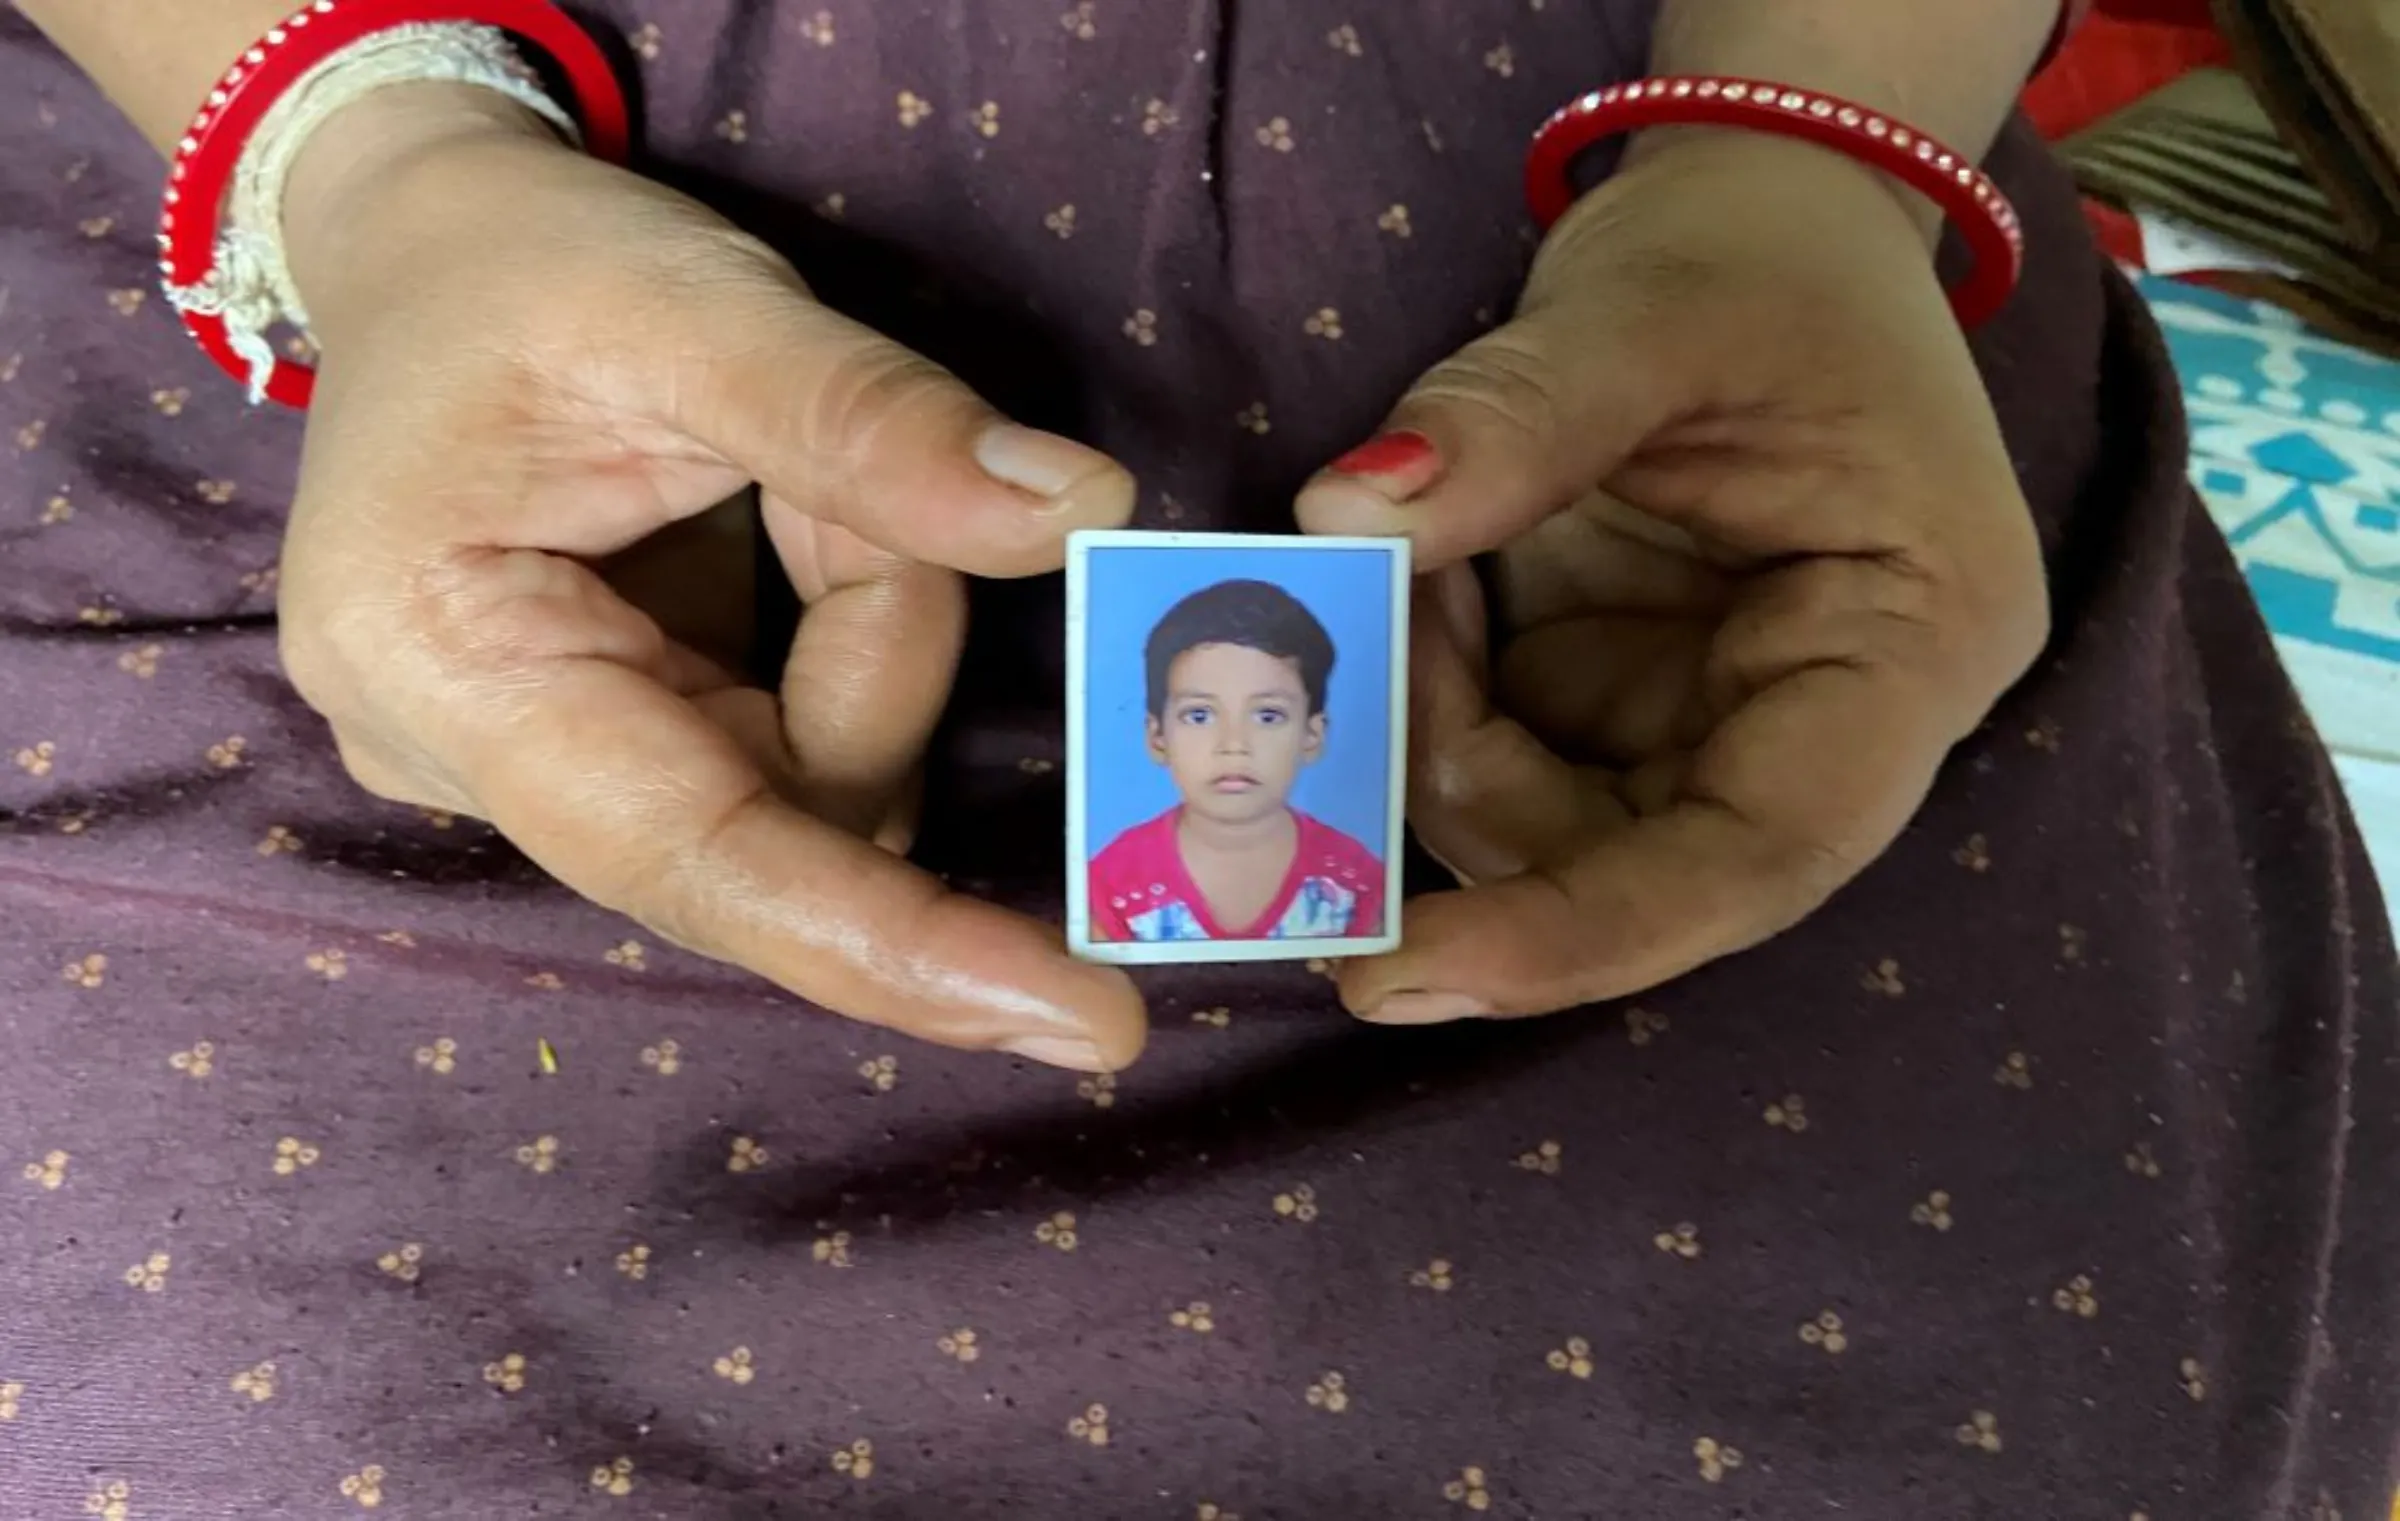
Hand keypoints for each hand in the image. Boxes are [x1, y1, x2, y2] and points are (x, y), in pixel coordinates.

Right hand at [273, 85, 1144, 1069]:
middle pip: (786, 811)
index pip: (701, 860)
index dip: (898, 946)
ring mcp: (536, 776)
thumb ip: (875, 424)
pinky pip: (792, 761)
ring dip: (866, 634)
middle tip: (846, 485)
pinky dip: (841, 650)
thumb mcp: (696, 306)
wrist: (434, 248)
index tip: (1091, 1028)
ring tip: (777, 481)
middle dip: (877, 647)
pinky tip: (775, 539)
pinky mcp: (607, 759)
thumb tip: (1088, 518)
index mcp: (439, 658)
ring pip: (813, 788)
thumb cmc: (536, 265)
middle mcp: (467, 763)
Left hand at [1296, 132, 2048, 1022]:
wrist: (1768, 215)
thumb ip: (1515, 417)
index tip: (1400, 972)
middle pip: (1633, 863)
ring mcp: (1715, 723)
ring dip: (1430, 723)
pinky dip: (1426, 688)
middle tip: (1349, 675)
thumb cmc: (1763, 254)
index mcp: (1908, 648)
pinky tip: (1417, 579)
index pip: (1757, 856)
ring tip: (1405, 564)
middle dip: (1465, 784)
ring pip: (1542, 824)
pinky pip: (1501, 753)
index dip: (1582, 938)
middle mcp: (1822, 723)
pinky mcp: (1628, 704)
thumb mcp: (1652, 310)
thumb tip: (1345, 518)